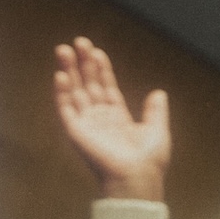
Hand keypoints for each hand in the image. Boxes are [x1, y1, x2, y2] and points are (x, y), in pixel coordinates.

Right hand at [53, 38, 169, 200]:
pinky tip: (60, 74)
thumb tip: (159, 92)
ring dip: (68, 70)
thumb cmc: (149, 160)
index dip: (101, 69)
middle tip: (78, 41)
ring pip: (74, 91)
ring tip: (63, 49)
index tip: (96, 51)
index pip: (105, 87)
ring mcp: (86, 124)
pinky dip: (61, 92)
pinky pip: (66, 108)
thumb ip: (155, 111)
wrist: (138, 177)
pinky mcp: (76, 132)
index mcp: (117, 117)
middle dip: (82, 63)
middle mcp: (99, 118)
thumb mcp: (157, 130)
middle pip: (87, 84)